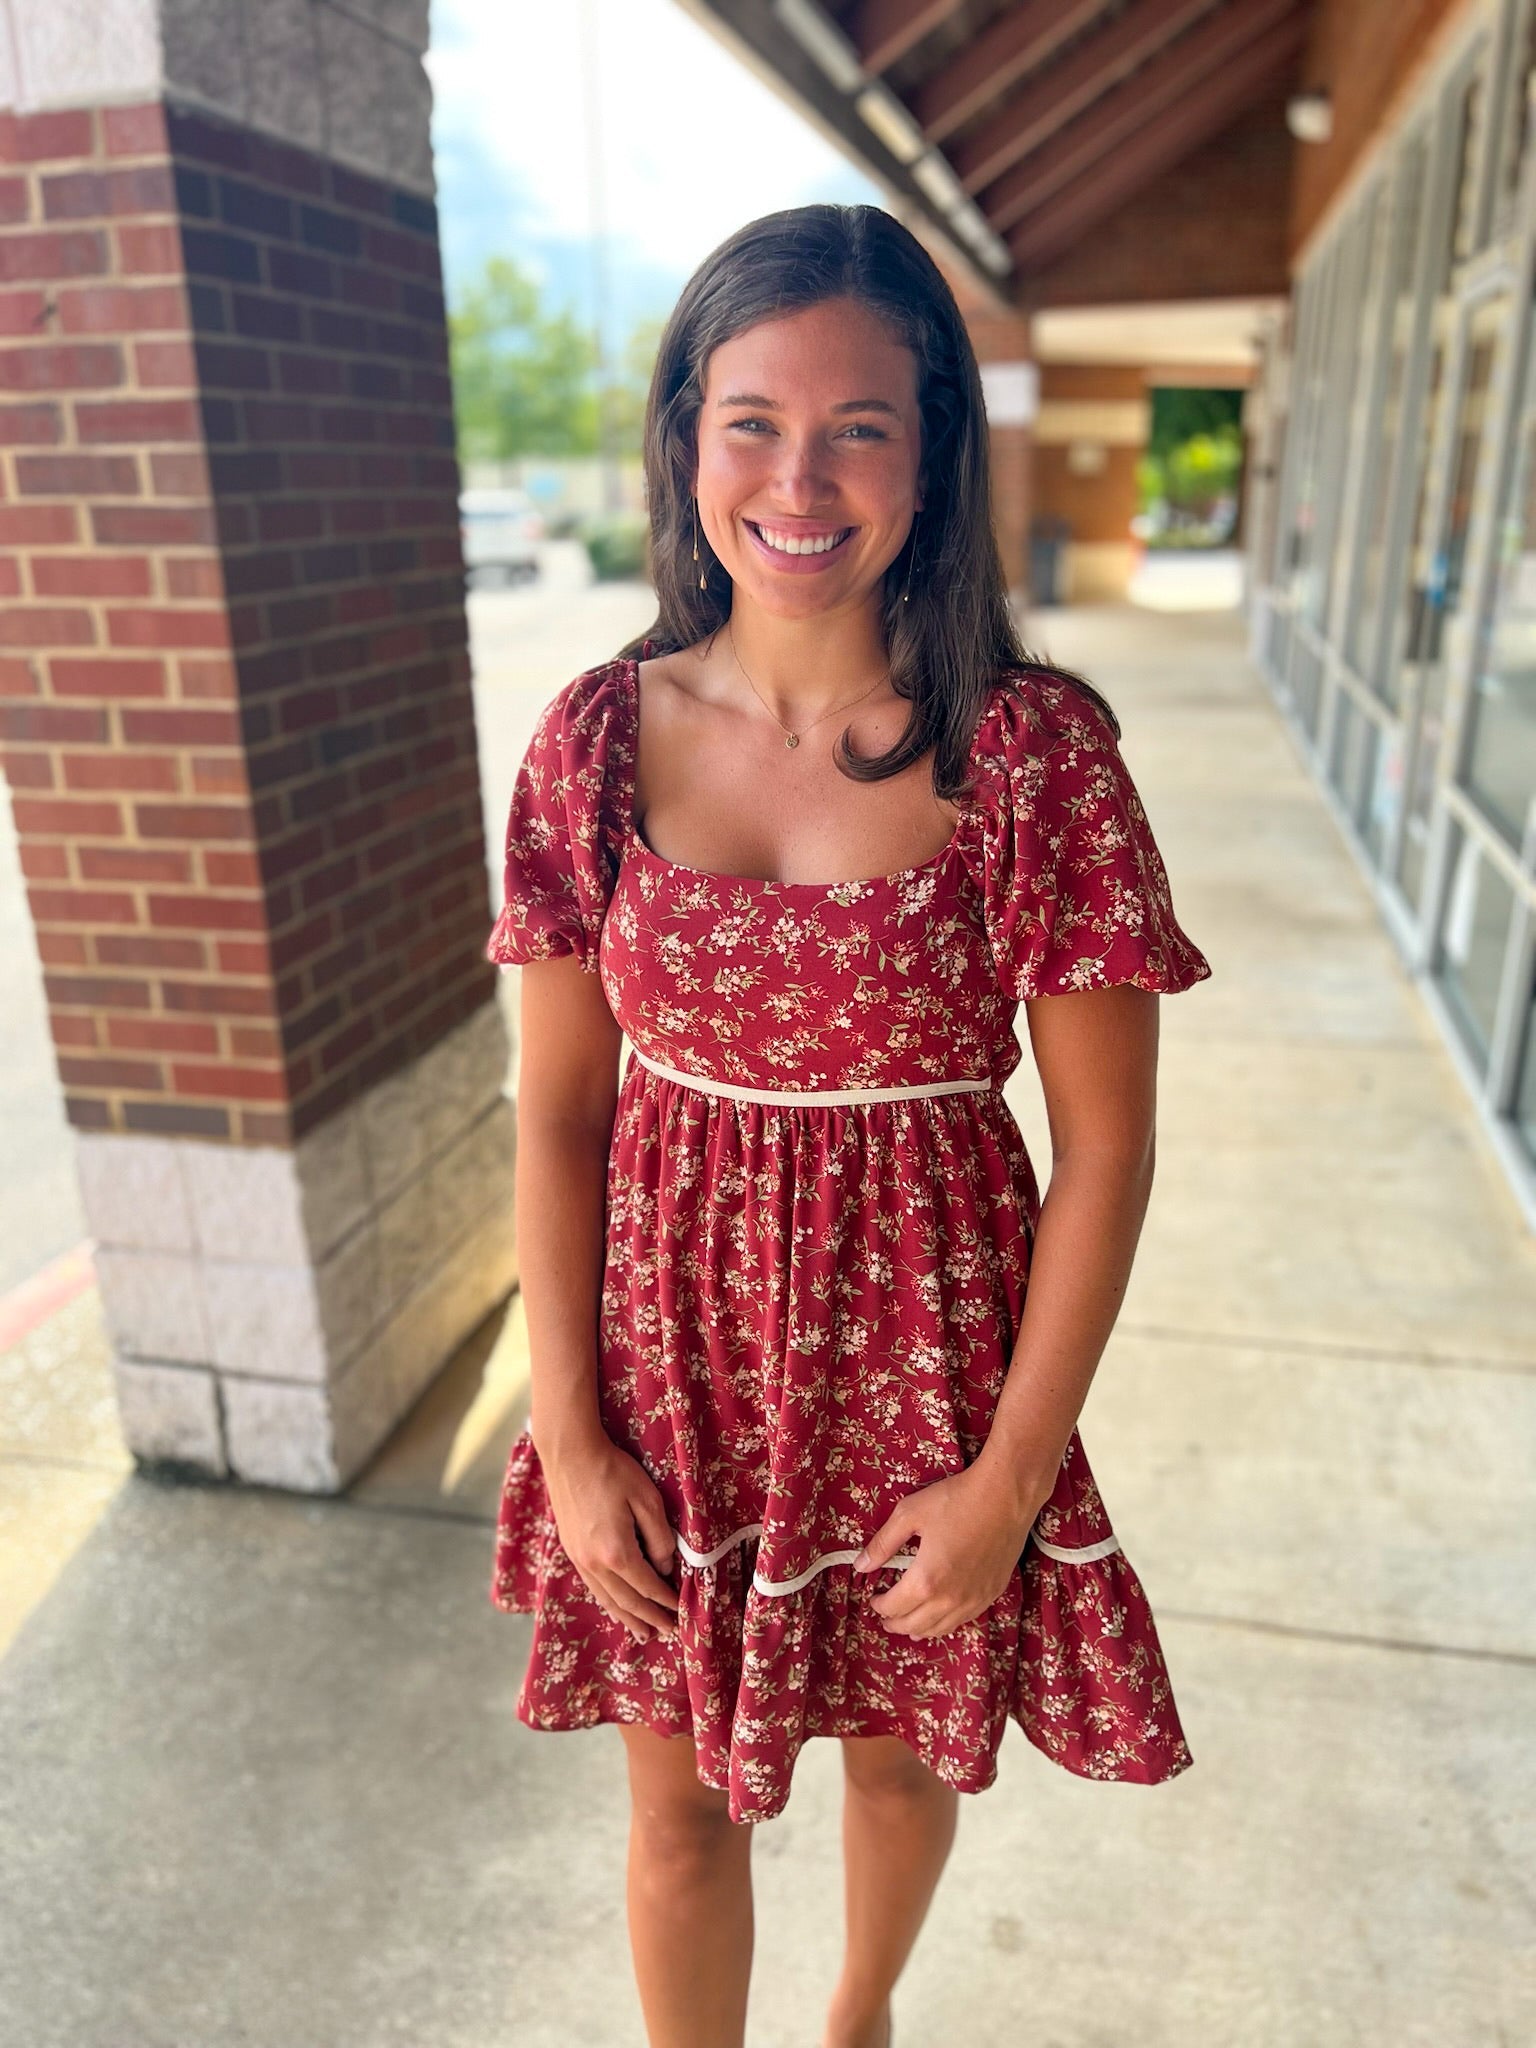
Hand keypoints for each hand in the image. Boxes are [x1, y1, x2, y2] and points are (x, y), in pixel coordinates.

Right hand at [541, 1432, 680, 1644]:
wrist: (570, 1455)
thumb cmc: (613, 1471)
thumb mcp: (647, 1499)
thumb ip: (660, 1538)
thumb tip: (664, 1568)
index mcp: (617, 1552)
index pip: (648, 1587)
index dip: (666, 1602)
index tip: (682, 1612)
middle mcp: (595, 1563)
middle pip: (627, 1601)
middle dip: (650, 1618)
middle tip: (669, 1632)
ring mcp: (579, 1559)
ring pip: (607, 1599)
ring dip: (628, 1618)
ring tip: (644, 1634)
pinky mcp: (571, 1550)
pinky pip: (593, 1587)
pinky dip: (609, 1603)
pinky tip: (616, 1607)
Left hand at [852, 1462, 1049, 1639]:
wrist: (1004, 1496)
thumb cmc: (955, 1500)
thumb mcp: (909, 1514)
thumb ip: (883, 1543)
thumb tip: (860, 1565)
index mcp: (926, 1580)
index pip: (893, 1606)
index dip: (879, 1605)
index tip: (873, 1597)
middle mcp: (949, 1599)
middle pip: (914, 1625)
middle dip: (895, 1622)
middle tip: (885, 1615)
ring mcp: (973, 1600)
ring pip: (940, 1629)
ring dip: (919, 1629)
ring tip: (908, 1624)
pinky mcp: (991, 1594)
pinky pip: (963, 1620)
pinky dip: (945, 1623)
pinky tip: (940, 1617)